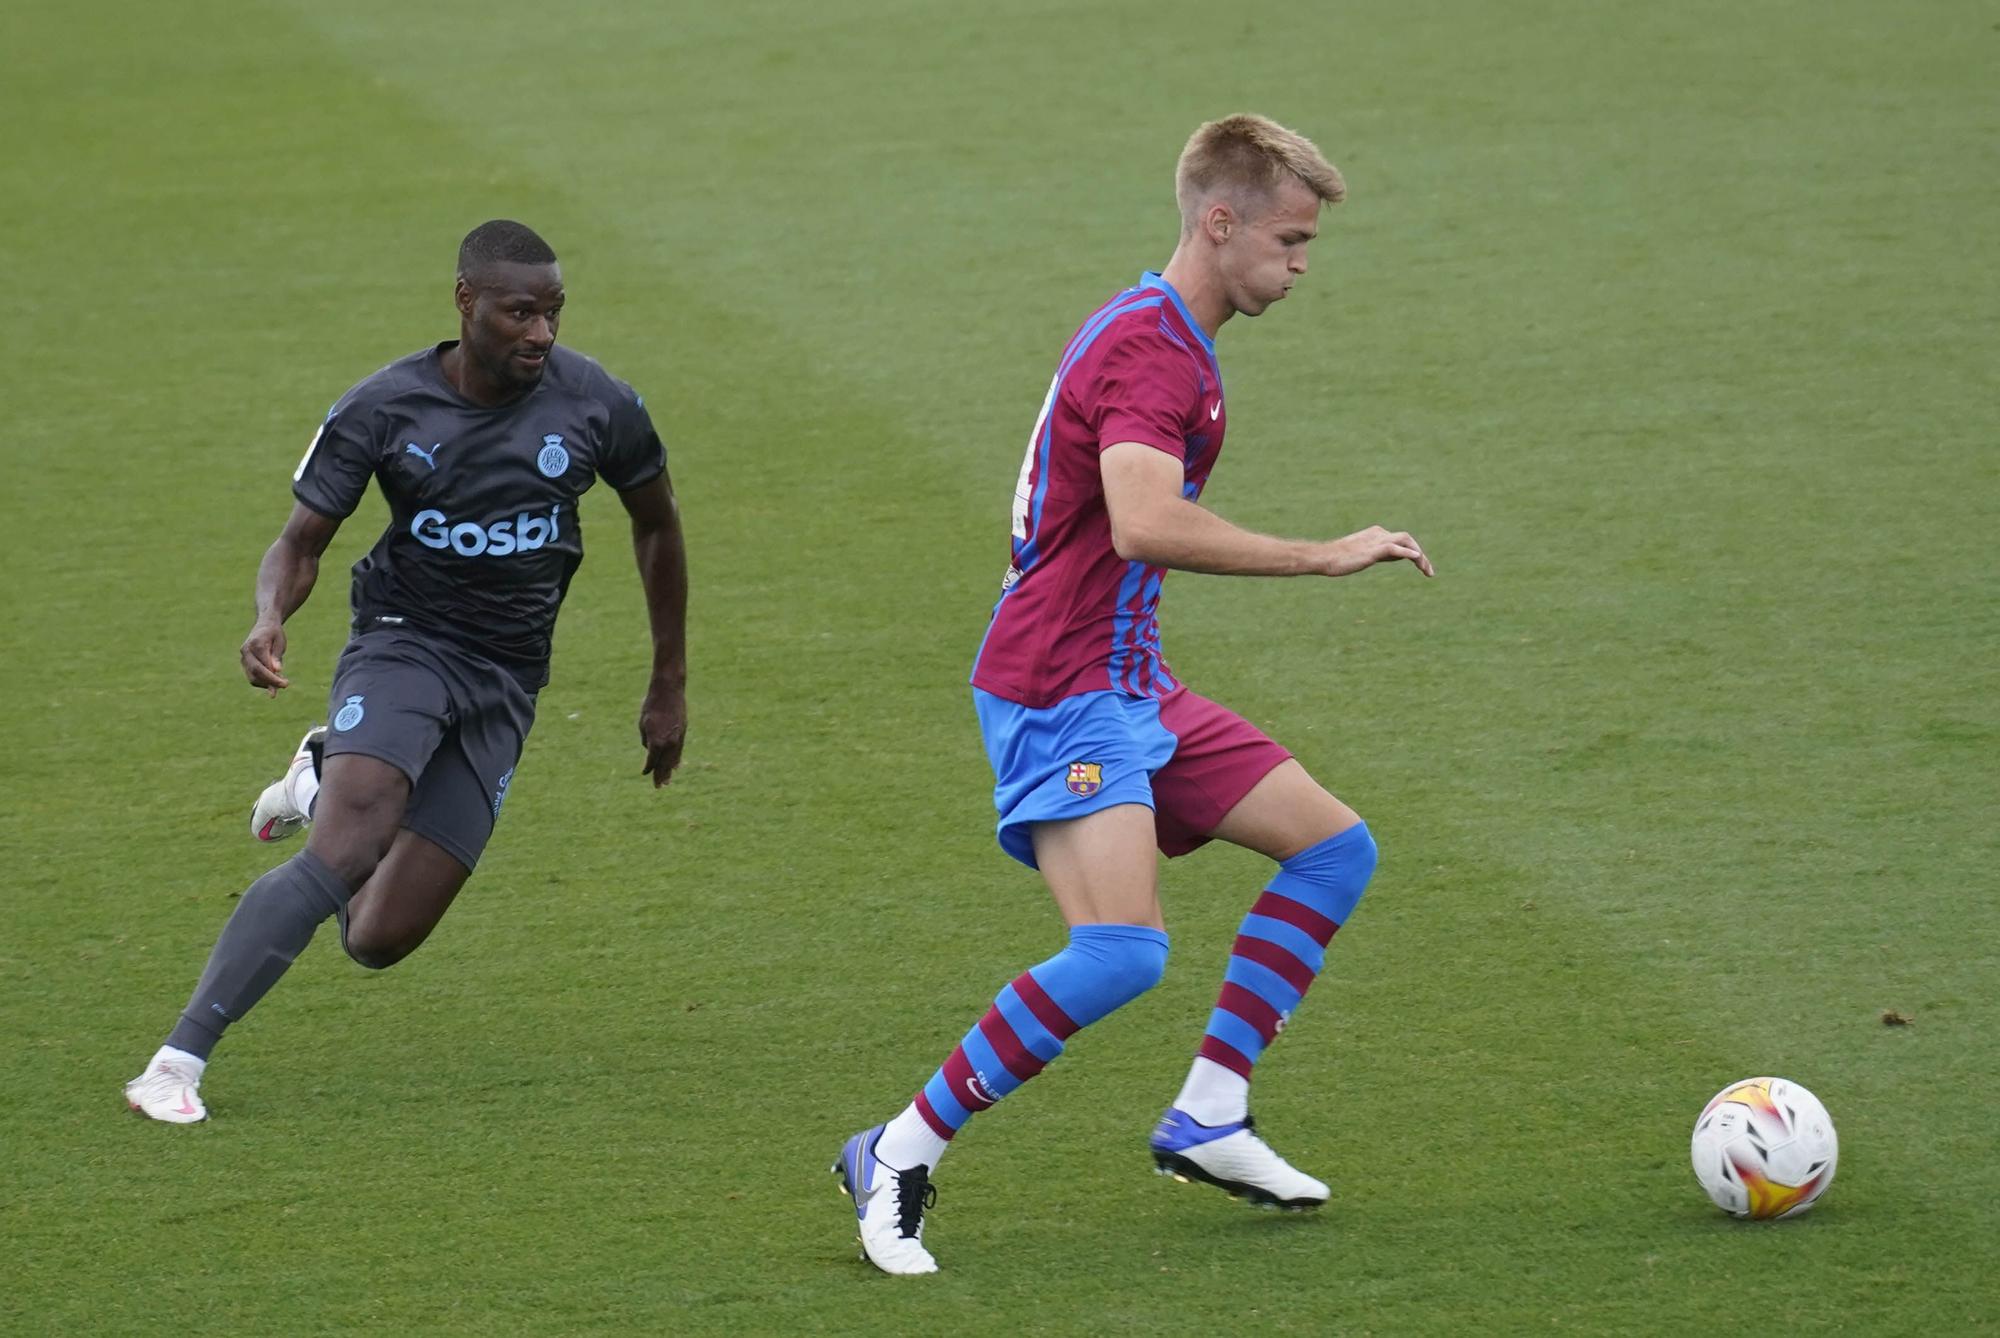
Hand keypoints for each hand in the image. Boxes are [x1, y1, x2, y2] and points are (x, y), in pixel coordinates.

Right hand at [241, 618, 289, 694]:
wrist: (264, 625)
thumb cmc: (274, 633)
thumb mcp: (280, 642)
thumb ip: (277, 656)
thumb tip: (277, 670)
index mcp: (256, 644)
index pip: (262, 665)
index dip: (273, 677)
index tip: (285, 684)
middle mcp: (246, 651)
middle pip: (256, 672)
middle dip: (270, 682)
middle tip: (286, 685)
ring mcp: (243, 658)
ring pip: (252, 678)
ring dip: (267, 684)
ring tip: (282, 680)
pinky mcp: (244, 663)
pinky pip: (252, 677)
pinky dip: (263, 681)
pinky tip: (274, 679)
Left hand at [639, 680, 686, 787]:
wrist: (668, 691)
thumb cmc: (651, 706)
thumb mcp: (643, 724)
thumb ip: (646, 740)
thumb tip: (650, 749)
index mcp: (656, 741)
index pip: (651, 761)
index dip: (647, 768)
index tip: (644, 773)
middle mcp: (668, 743)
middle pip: (664, 764)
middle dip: (661, 775)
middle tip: (659, 787)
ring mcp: (678, 739)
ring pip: (674, 759)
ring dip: (670, 770)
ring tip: (668, 781)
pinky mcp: (683, 733)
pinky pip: (680, 751)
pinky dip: (677, 759)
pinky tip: (677, 766)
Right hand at [1316, 525, 1434, 577]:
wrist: (1323, 558)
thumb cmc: (1338, 559)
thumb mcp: (1362, 556)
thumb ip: (1379, 554)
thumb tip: (1393, 557)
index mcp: (1376, 534)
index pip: (1401, 540)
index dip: (1413, 552)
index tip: (1421, 567)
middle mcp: (1379, 534)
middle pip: (1407, 539)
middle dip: (1421, 554)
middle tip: (1429, 572)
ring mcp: (1376, 541)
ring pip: (1406, 541)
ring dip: (1419, 555)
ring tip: (1426, 570)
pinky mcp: (1372, 550)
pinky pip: (1394, 548)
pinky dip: (1407, 552)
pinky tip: (1417, 560)